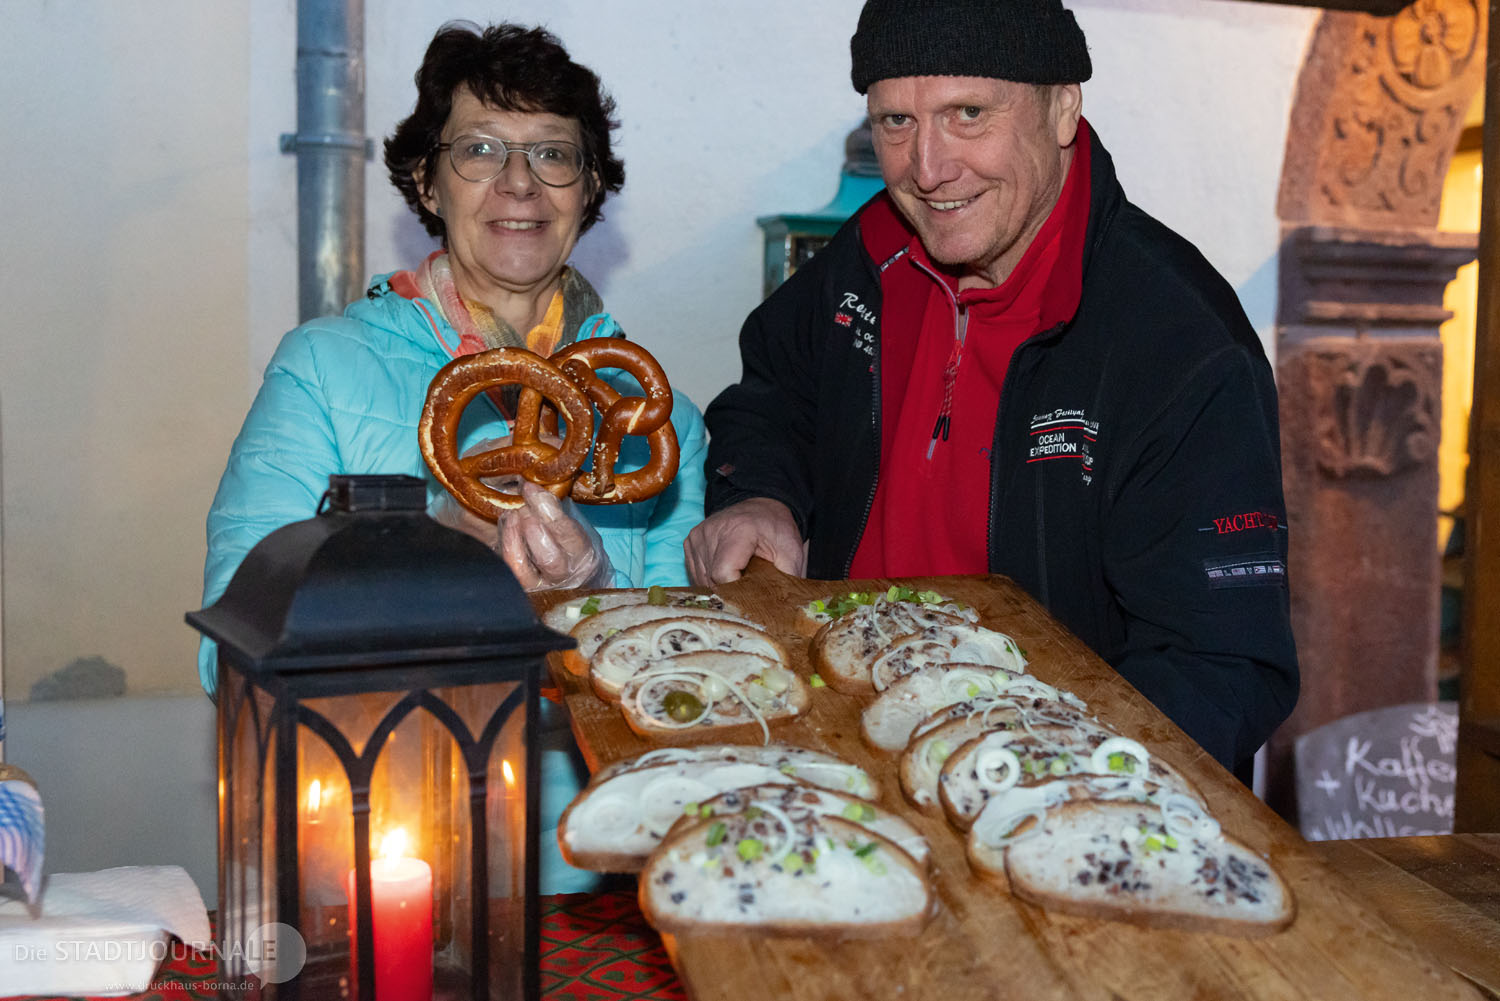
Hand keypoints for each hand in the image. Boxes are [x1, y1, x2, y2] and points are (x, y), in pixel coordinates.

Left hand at [498, 481, 612, 590]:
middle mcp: (563, 576)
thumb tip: (529, 478)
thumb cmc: (574, 543)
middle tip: (521, 505)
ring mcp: (539, 587)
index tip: (530, 488)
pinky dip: (501, 545)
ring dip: (511, 536)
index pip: (567, 533)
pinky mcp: (519, 588)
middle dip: (528, 524)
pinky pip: (504, 569)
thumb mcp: (575, 521)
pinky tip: (504, 527)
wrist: (577, 577)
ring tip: (510, 515)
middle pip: (546, 555)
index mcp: (584, 555)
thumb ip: (557, 504)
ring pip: (519, 566)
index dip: (546, 508)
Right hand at [685, 497, 804, 584]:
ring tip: (739, 577)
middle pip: (712, 579)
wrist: (762, 509)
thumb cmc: (777, 532)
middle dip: (730, 590)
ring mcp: (698, 536)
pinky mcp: (690, 541)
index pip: (723, 573)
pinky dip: (711, 579)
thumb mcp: (793, 553)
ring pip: (702, 579)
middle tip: (749, 587)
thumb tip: (783, 611)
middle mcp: (712, 530)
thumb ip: (787, 579)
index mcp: (738, 530)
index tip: (752, 594)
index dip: (736, 591)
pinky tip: (727, 572)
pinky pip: (696, 573)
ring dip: (719, 586)